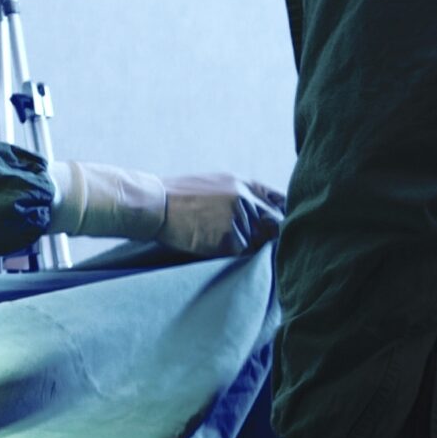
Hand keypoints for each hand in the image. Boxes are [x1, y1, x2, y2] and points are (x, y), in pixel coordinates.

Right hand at [159, 172, 284, 256]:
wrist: (154, 205)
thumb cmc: (181, 196)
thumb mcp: (216, 184)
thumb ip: (244, 195)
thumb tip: (269, 214)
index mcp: (245, 184)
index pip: (281, 202)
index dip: (282, 215)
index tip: (279, 225)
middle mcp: (246, 200)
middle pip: (275, 226)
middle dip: (268, 235)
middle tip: (252, 240)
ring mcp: (239, 220)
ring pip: (258, 243)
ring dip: (248, 247)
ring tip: (218, 238)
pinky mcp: (229, 240)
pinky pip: (241, 254)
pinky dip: (231, 254)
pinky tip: (210, 243)